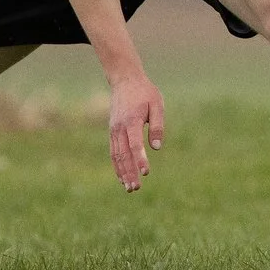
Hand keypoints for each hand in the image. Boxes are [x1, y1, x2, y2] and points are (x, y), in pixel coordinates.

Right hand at [107, 71, 165, 190]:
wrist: (125, 80)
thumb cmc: (144, 92)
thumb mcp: (157, 104)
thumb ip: (158, 126)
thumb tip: (157, 147)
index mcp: (131, 121)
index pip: (135, 145)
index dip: (140, 160)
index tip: (146, 172)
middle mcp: (119, 128)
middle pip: (123, 155)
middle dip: (130, 172)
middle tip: (136, 188)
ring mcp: (113, 131)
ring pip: (116, 156)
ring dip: (122, 173)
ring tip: (130, 188)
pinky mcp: (112, 132)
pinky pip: (113, 152)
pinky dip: (117, 166)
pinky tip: (122, 177)